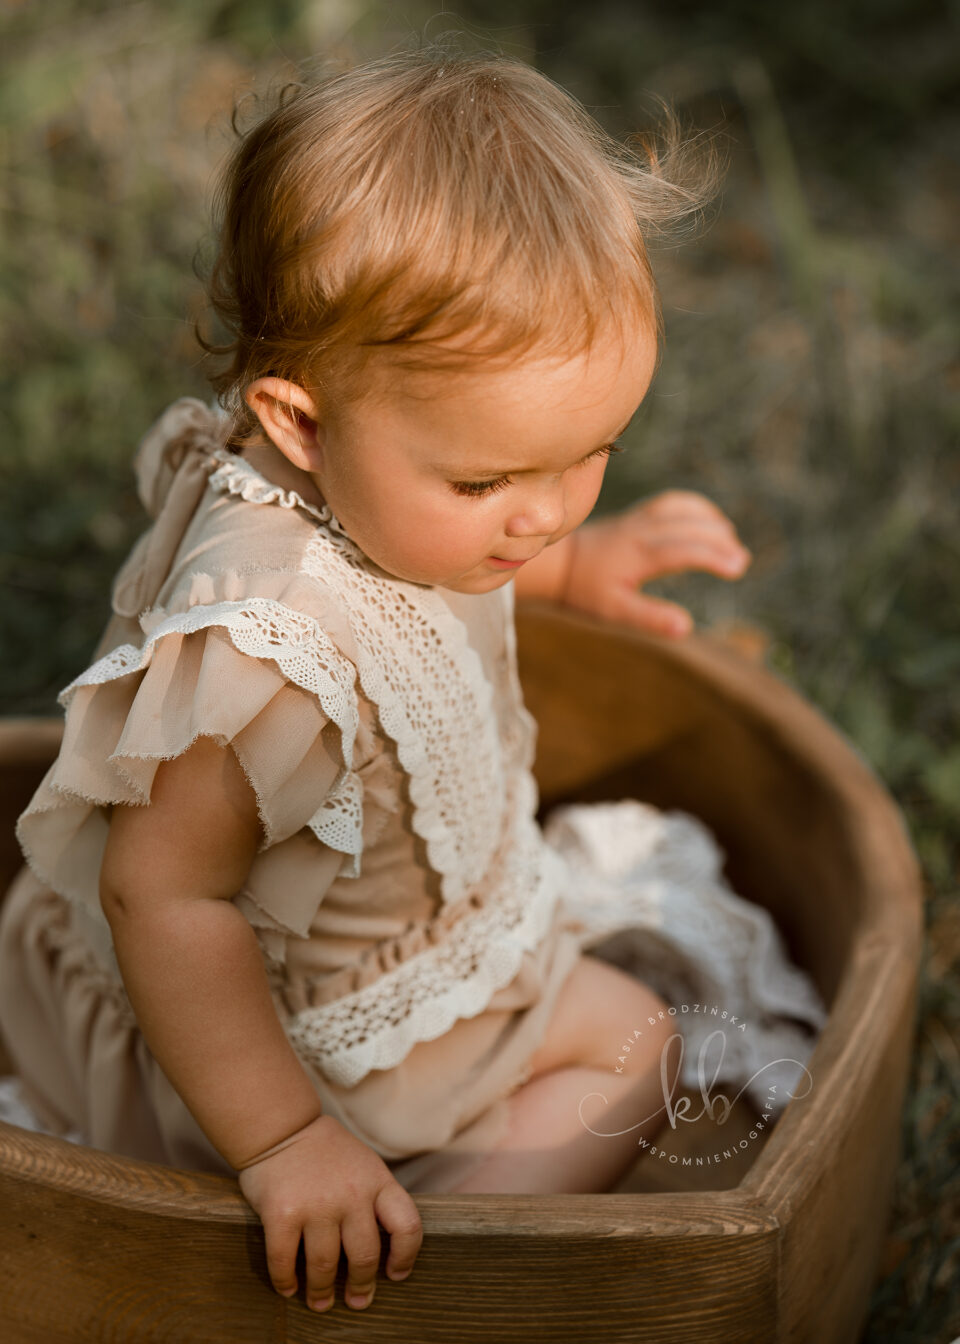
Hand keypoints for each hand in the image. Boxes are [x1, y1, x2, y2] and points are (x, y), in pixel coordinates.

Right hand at [237, 1114, 422, 1312]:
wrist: (282, 1127)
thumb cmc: (326, 1152)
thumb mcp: (365, 1165)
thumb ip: (375, 1199)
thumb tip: (383, 1250)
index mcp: (378, 1181)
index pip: (407, 1226)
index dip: (405, 1257)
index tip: (396, 1274)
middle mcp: (352, 1194)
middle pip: (365, 1256)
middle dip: (361, 1285)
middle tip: (356, 1300)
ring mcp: (317, 1204)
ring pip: (325, 1266)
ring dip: (321, 1292)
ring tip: (319, 1301)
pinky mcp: (283, 1213)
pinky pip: (285, 1261)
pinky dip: (286, 1281)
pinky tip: (288, 1287)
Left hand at [563, 489, 751, 637]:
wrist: (560, 564)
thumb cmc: (587, 591)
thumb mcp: (615, 613)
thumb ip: (650, 618)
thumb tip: (687, 628)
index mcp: (637, 554)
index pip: (684, 550)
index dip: (713, 556)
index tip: (737, 568)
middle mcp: (641, 531)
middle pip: (689, 526)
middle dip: (720, 540)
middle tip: (741, 561)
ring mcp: (639, 519)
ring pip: (682, 509)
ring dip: (711, 521)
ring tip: (731, 541)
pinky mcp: (638, 514)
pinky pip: (672, 502)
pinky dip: (697, 507)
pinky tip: (710, 522)